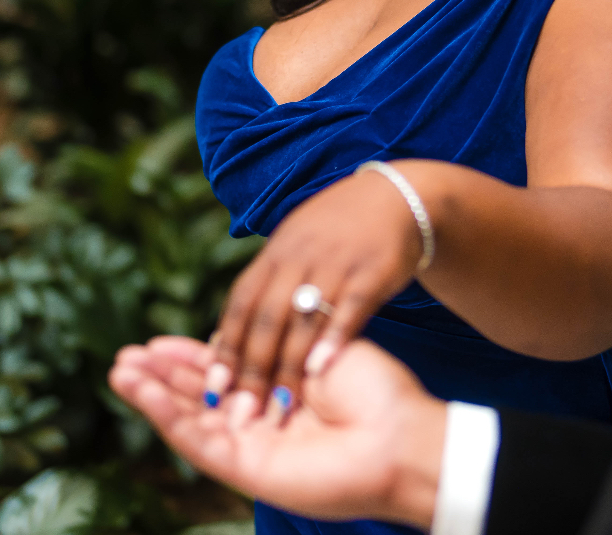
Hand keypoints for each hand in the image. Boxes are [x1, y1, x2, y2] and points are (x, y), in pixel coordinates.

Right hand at [110, 335, 444, 526]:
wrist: (399, 433)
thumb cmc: (372, 389)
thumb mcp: (315, 347)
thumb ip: (273, 341)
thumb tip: (229, 328)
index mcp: (275, 392)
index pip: (221, 372)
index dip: (188, 356)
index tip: (156, 339)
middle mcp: (258, 422)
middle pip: (197, 398)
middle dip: (160, 376)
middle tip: (126, 354)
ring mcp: (250, 447)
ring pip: (189, 421)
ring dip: (152, 396)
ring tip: (120, 371)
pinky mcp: (247, 470)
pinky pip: (198, 442)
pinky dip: (169, 417)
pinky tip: (145, 395)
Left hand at [205, 168, 425, 414]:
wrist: (397, 196)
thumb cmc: (339, 232)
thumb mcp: (295, 247)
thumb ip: (265, 288)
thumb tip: (227, 335)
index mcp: (276, 254)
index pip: (240, 305)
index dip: (226, 348)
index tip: (213, 391)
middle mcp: (299, 257)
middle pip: (266, 318)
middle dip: (251, 369)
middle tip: (242, 415)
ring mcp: (336, 262)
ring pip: (303, 318)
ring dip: (289, 366)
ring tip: (279, 408)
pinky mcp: (373, 269)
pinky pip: (350, 307)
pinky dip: (333, 338)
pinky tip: (322, 369)